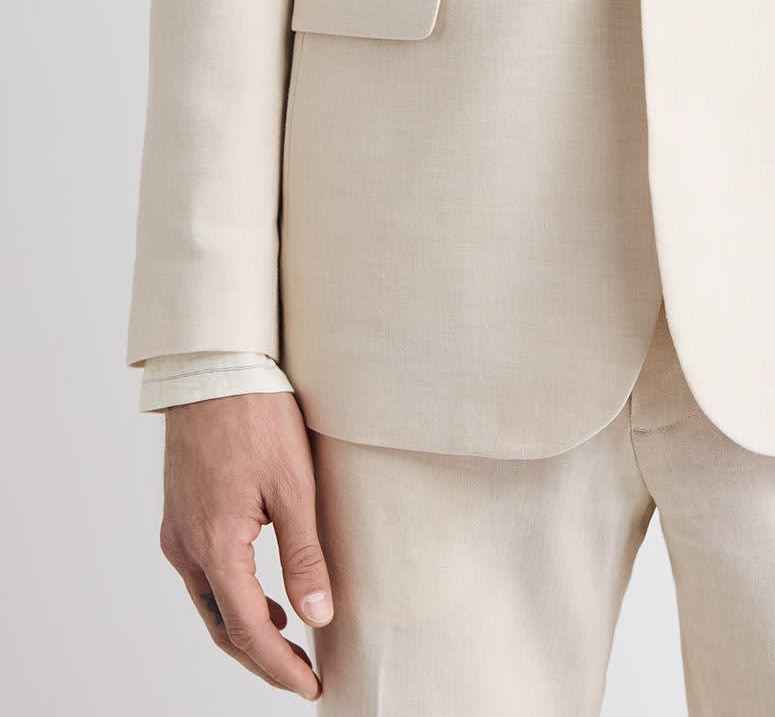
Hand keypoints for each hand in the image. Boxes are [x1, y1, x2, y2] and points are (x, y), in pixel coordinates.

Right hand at [158, 391, 332, 700]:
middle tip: (301, 675)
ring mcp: (178, 530)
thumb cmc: (257, 417)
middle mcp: (186, 545)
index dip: (279, 666)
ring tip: (287, 642)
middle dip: (261, 658)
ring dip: (245, 629)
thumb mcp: (294, 487)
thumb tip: (318, 616)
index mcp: (215, 545)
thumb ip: (305, 556)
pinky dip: (231, 597)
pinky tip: (262, 594)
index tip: (311, 685)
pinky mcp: (181, 514)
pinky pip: (203, 573)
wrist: (214, 369)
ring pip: (209, 602)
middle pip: (222, 625)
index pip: (247, 629)